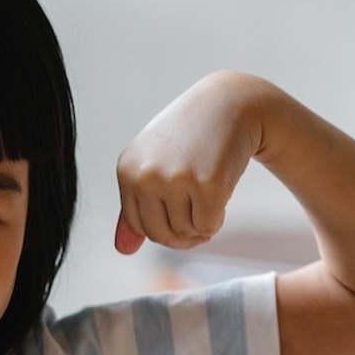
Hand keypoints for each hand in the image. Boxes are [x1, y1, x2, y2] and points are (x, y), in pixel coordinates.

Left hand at [113, 71, 265, 254]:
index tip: (180, 219)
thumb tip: (123, 250)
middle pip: (159, 234)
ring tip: (208, 199)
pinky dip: (217, 219)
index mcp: (127, 170)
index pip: (137, 225)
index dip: (162, 230)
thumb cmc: (190, 138)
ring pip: (184, 232)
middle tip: (199, 221)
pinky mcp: (206, 184)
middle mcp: (145, 175)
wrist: (231, 104)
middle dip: (181, 235)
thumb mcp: (154, 165)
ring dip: (200, 225)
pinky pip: (207, 225)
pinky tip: (220, 196)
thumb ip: (136, 208)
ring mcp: (175, 179)